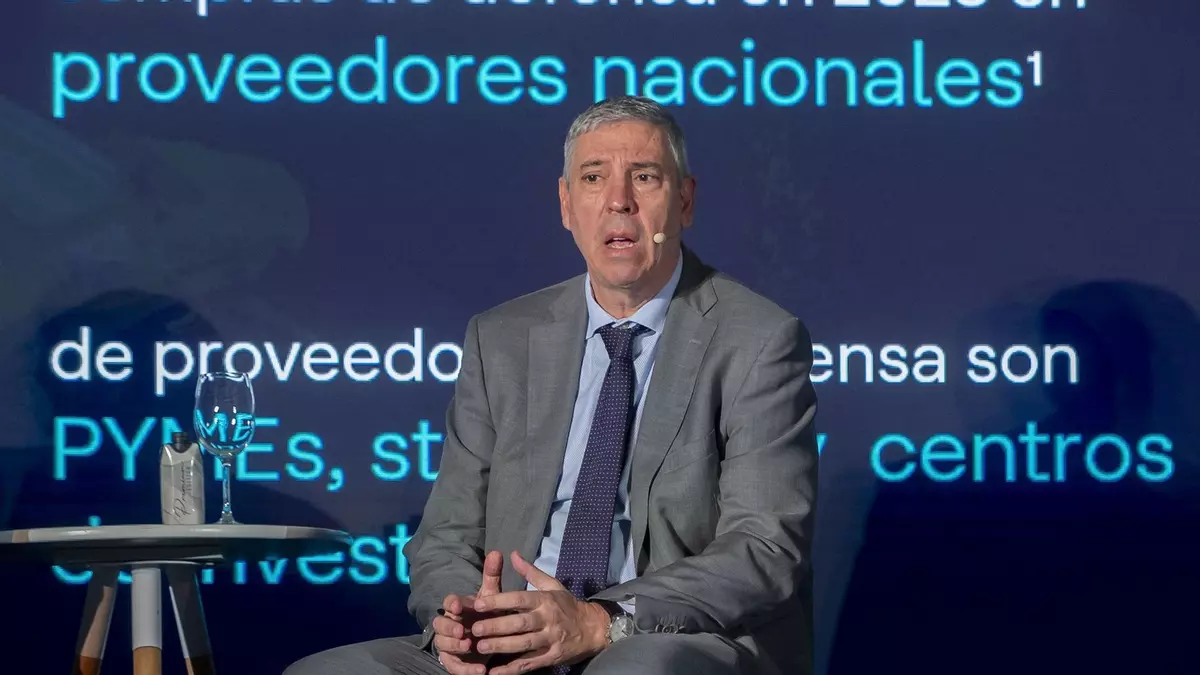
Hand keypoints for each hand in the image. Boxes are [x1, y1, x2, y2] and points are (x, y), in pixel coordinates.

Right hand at [433, 551, 504, 674]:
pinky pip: (454, 666)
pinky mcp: (453, 661)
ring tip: (469, 646)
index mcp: (458, 608)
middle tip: (460, 631)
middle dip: (448, 627)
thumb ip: (492, 576)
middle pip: (439, 624)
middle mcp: (449, 624)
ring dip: (454, 646)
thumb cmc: (487, 614)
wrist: (486, 639)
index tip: (458, 606)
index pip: (449, 602)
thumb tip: (497, 551)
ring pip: (443, 644)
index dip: (452, 603)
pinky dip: (466, 669)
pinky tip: (480, 671)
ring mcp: (449, 643)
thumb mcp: (491, 596)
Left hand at [468, 552, 610, 674]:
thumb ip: (530, 572)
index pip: (520, 598)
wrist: (594, 629)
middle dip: (497, 626)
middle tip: (475, 628)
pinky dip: (512, 669)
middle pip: (520, 623)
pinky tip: (495, 673)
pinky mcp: (552, 657)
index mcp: (545, 600)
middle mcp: (548, 619)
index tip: (478, 604)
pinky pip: (530, 663)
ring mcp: (551, 640)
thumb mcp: (552, 585)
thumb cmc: (568, 605)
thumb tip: (512, 554)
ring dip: (502, 646)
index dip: (499, 601)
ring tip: (480, 646)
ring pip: (524, 644)